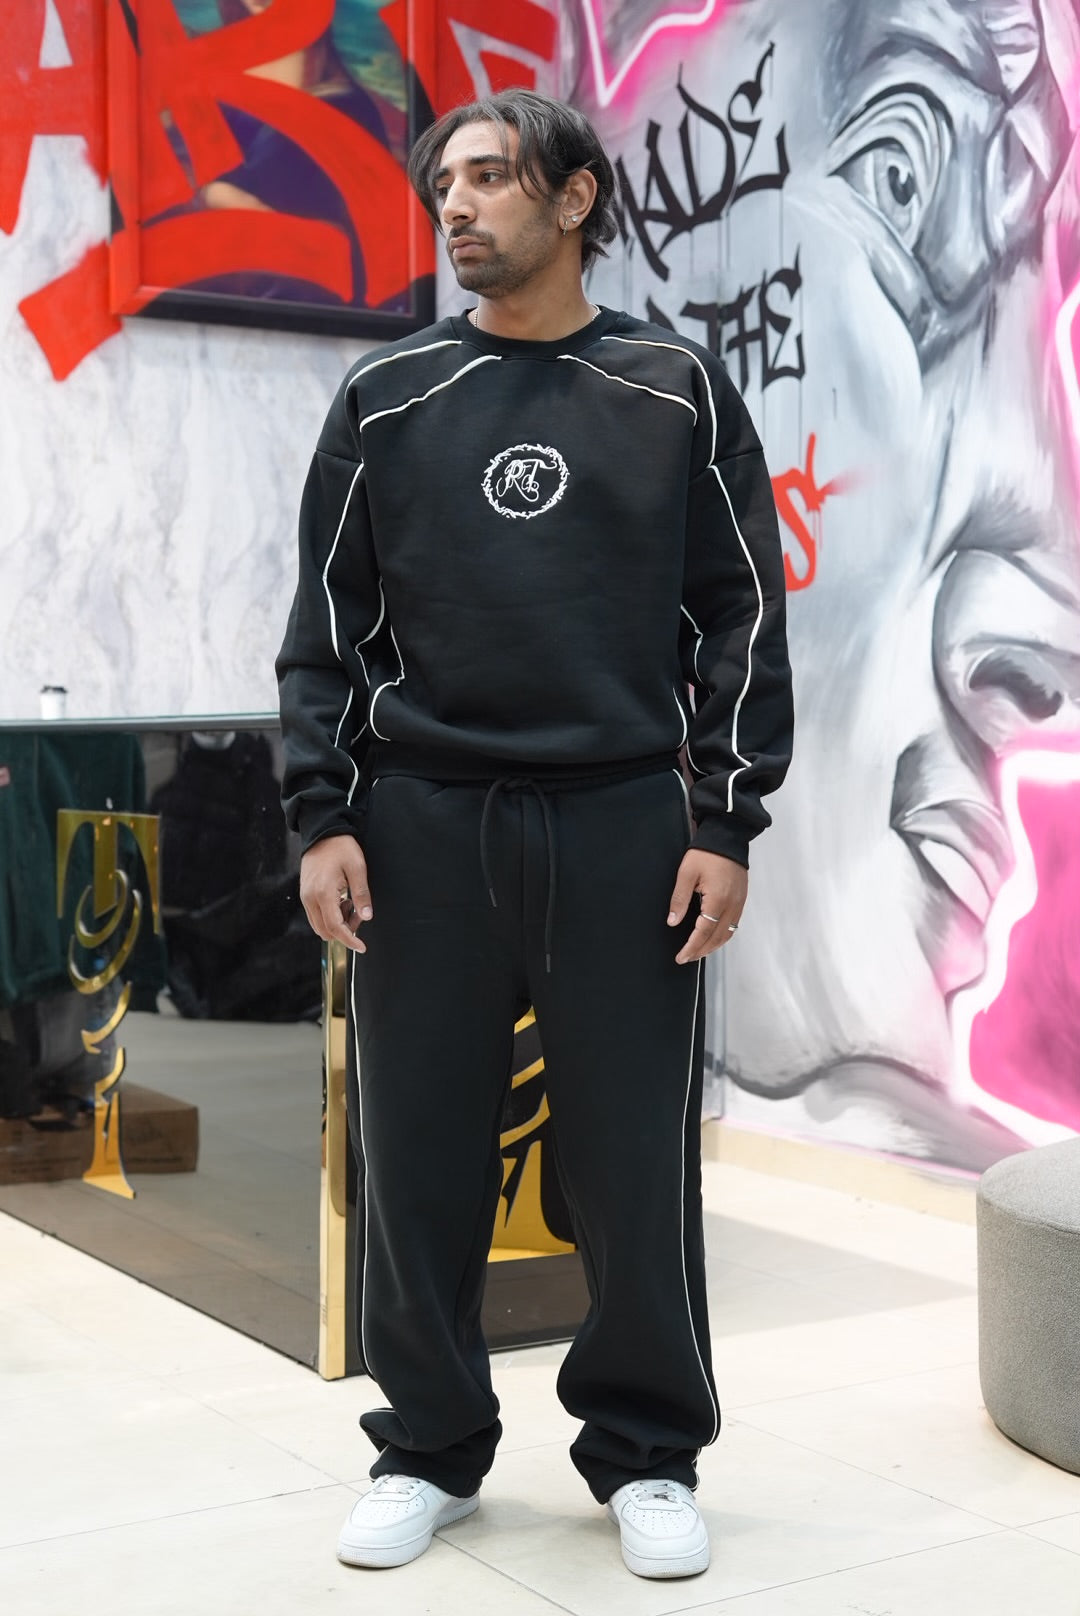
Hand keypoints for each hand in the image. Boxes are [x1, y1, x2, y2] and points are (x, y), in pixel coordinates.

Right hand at [299, 835, 371, 953]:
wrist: (322, 833)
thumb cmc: (341, 848)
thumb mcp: (357, 868)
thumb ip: (362, 894)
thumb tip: (366, 917)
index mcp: (323, 893)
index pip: (335, 927)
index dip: (349, 940)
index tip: (361, 947)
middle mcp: (310, 898)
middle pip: (325, 931)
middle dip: (344, 931)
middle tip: (359, 913)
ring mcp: (305, 897)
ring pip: (319, 926)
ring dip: (337, 924)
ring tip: (350, 903)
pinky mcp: (305, 894)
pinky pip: (316, 915)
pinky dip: (330, 916)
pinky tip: (342, 900)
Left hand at [667, 849, 747, 964]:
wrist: (728, 837)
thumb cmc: (706, 853)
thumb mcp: (686, 874)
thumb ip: (679, 900)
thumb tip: (673, 922)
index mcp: (718, 900)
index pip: (703, 932)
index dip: (692, 947)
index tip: (681, 957)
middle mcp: (732, 905)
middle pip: (717, 938)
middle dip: (701, 951)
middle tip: (686, 958)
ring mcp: (739, 903)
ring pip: (727, 934)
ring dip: (712, 946)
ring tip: (698, 952)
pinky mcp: (741, 899)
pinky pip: (733, 925)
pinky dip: (722, 936)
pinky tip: (712, 937)